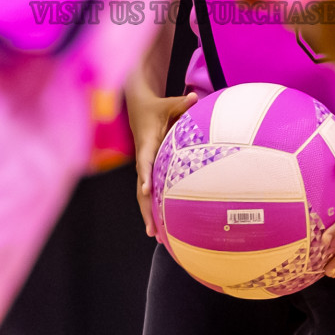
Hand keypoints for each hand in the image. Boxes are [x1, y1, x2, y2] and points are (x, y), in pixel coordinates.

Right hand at [127, 89, 197, 238]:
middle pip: (142, 187)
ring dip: (148, 214)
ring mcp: (144, 167)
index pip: (145, 162)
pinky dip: (153, 208)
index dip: (146, 176)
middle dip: (146, 209)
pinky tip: (161, 227)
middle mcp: (143, 158)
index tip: (149, 191)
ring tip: (157, 237)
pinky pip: (150, 191)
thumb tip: (194, 96)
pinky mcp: (148, 171)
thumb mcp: (168, 103)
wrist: (139, 109)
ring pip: (143, 194)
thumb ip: (181, 103)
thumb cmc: (156, 107)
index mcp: (147, 143)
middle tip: (152, 230)